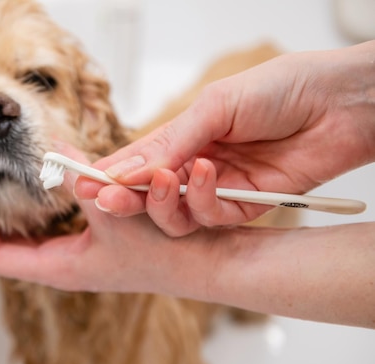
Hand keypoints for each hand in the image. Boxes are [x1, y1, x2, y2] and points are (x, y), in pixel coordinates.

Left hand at [0, 145, 222, 296]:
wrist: (207, 264)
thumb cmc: (161, 248)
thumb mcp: (112, 204)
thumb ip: (76, 173)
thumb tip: (47, 140)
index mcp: (59, 268)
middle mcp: (66, 268)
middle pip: (11, 250)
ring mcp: (83, 260)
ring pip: (35, 240)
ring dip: (22, 216)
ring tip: (11, 185)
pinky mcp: (100, 250)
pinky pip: (60, 231)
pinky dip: (50, 212)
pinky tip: (54, 187)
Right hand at [76, 40, 374, 235]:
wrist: (338, 104)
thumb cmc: (279, 90)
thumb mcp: (214, 107)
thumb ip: (171, 143)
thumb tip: (126, 170)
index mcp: (182, 138)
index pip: (135, 162)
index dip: (108, 175)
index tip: (81, 184)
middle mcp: (194, 167)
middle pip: (148, 196)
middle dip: (125, 199)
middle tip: (107, 199)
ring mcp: (217, 190)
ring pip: (175, 216)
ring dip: (163, 202)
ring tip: (164, 179)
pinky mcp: (244, 208)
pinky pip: (211, 218)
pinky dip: (203, 200)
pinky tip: (209, 173)